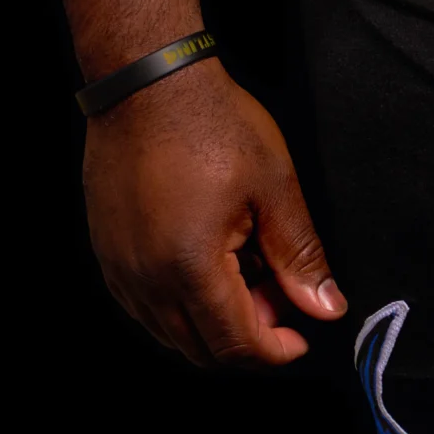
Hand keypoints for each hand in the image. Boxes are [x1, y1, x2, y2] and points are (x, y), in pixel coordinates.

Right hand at [82, 56, 345, 366]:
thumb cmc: (212, 121)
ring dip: (212, 324)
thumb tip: (325, 307)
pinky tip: (207, 265)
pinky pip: (143, 307)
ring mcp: (120, 270)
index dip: (275, 351)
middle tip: (279, 297)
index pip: (235, 345)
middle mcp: (146, 282)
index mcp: (190, 268)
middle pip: (200, 350)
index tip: (302, 335)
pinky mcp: (108, 254)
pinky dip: (179, 305)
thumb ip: (299, 255)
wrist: (149, 82)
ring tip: (248, 273)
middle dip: (248, 339)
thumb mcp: (274, 184)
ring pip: (169, 334)